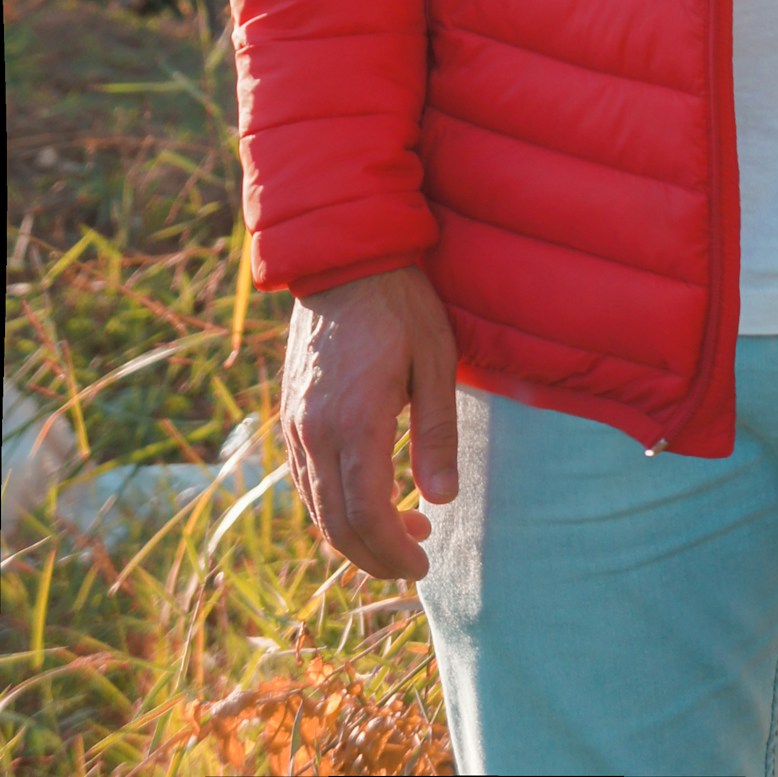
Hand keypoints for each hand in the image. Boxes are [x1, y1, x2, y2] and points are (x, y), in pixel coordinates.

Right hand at [281, 265, 459, 578]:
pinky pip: (305, 481)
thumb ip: (437, 432)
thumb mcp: (436, 360)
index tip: (424, 563)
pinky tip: (368, 499)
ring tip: (402, 530)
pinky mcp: (290, 416)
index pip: (366, 514)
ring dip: (354, 534)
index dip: (393, 551)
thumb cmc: (400, 305)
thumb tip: (441, 500)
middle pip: (335, 524)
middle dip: (375, 555)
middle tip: (416, 559)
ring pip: (315, 508)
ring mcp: (295, 425)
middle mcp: (314, 432)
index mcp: (354, 421)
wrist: (343, 259)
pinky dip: (334, 507)